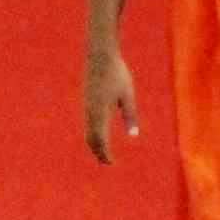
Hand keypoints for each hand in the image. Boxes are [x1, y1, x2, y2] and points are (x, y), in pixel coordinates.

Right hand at [81, 43, 138, 162]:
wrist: (100, 56)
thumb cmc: (117, 74)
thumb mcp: (127, 95)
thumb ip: (130, 115)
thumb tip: (133, 135)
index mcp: (101, 112)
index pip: (101, 140)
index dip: (105, 154)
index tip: (112, 163)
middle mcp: (90, 112)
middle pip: (91, 139)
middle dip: (98, 152)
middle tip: (108, 162)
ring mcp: (86, 106)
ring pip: (88, 131)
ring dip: (95, 144)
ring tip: (104, 152)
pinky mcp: (86, 101)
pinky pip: (88, 123)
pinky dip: (93, 133)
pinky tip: (100, 135)